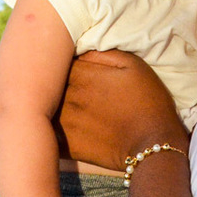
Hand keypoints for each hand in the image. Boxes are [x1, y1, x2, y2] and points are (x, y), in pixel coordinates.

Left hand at [54, 51, 186, 170]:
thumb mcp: (132, 65)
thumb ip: (101, 53)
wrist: (153, 145)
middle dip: (48, 82)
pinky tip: (52, 126)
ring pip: (43, 108)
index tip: (62, 64)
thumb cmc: (147, 100)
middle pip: (45, 84)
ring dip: (45, 104)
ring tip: (50, 103)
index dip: (58, 61)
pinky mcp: (67, 146)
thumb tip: (78, 50)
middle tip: (54, 82)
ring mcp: (65, 123)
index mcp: (81, 76)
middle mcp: (68, 98)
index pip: (55, 62)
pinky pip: (47, 134)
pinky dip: (46, 129)